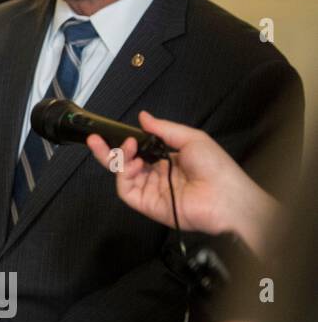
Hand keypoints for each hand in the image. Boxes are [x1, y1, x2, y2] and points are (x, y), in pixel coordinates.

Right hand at [86, 111, 277, 254]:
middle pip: (124, 163)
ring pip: (122, 175)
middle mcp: (156, 175)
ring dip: (118, 159)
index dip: (126, 141)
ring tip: (126, 149)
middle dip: (107, 150)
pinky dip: (123, 176)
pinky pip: (126, 190)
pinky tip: (132, 164)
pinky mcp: (147, 204)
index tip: (117, 132)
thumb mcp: (190, 138)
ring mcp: (150, 190)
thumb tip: (143, 117)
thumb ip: (163, 128)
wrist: (226, 196)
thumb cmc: (216, 167)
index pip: (138, 150)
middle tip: (94, 139)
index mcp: (166, 160)